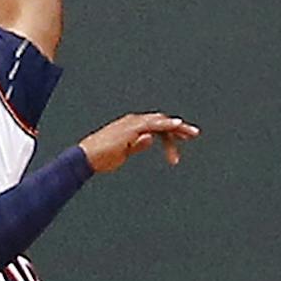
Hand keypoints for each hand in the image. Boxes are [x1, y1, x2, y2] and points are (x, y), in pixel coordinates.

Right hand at [78, 112, 201, 174]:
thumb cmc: (100, 158)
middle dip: (178, 129)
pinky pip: (154, 125)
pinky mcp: (133, 128)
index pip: (155, 126)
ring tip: (192, 133)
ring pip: (160, 122)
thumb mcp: (123, 153)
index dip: (170, 132)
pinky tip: (178, 126)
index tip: (183, 140)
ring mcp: (133, 123)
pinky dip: (167, 125)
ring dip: (177, 128)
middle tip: (194, 134)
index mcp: (131, 127)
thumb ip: (136, 146)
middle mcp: (133, 121)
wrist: (85, 159)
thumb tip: (150, 140)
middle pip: (161, 122)